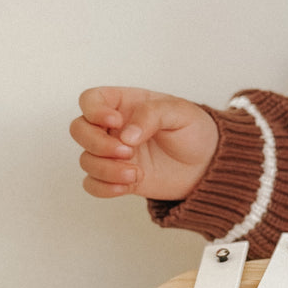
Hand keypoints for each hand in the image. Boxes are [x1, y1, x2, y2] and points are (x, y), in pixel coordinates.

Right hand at [71, 87, 218, 199]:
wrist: (208, 163)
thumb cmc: (195, 130)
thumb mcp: (180, 112)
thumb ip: (152, 115)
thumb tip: (125, 135)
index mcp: (126, 104)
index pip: (91, 100)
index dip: (94, 110)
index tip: (116, 122)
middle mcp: (114, 128)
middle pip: (79, 129)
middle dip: (96, 143)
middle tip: (127, 152)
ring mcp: (114, 153)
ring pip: (86, 159)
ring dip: (106, 169)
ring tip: (134, 173)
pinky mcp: (118, 177)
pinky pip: (93, 184)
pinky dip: (103, 187)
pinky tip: (126, 186)